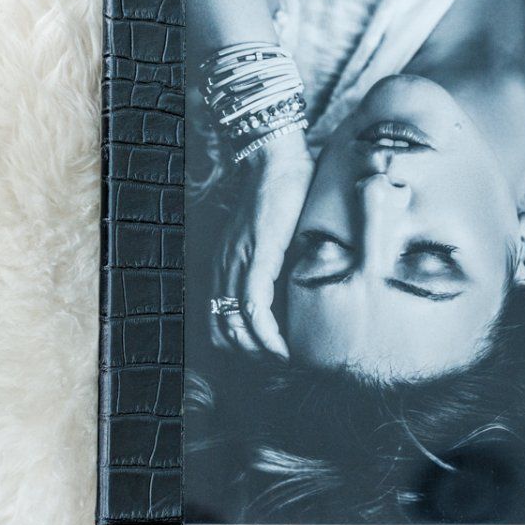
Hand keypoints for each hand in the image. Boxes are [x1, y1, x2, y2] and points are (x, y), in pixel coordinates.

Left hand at [214, 135, 313, 356]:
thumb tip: (304, 290)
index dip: (241, 347)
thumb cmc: (282, 194)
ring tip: (283, 360)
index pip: (220, 321)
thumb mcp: (276, 239)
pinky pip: (254, 307)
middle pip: (222, 331)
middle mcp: (224, 269)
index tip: (269, 360)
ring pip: (236, 326)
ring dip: (258, 351)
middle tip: (278, 365)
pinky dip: (267, 335)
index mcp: (227, 266)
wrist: (276, 159)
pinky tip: (283, 347)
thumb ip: (281, 264)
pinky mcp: (256, 256)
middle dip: (250, 356)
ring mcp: (237, 263)